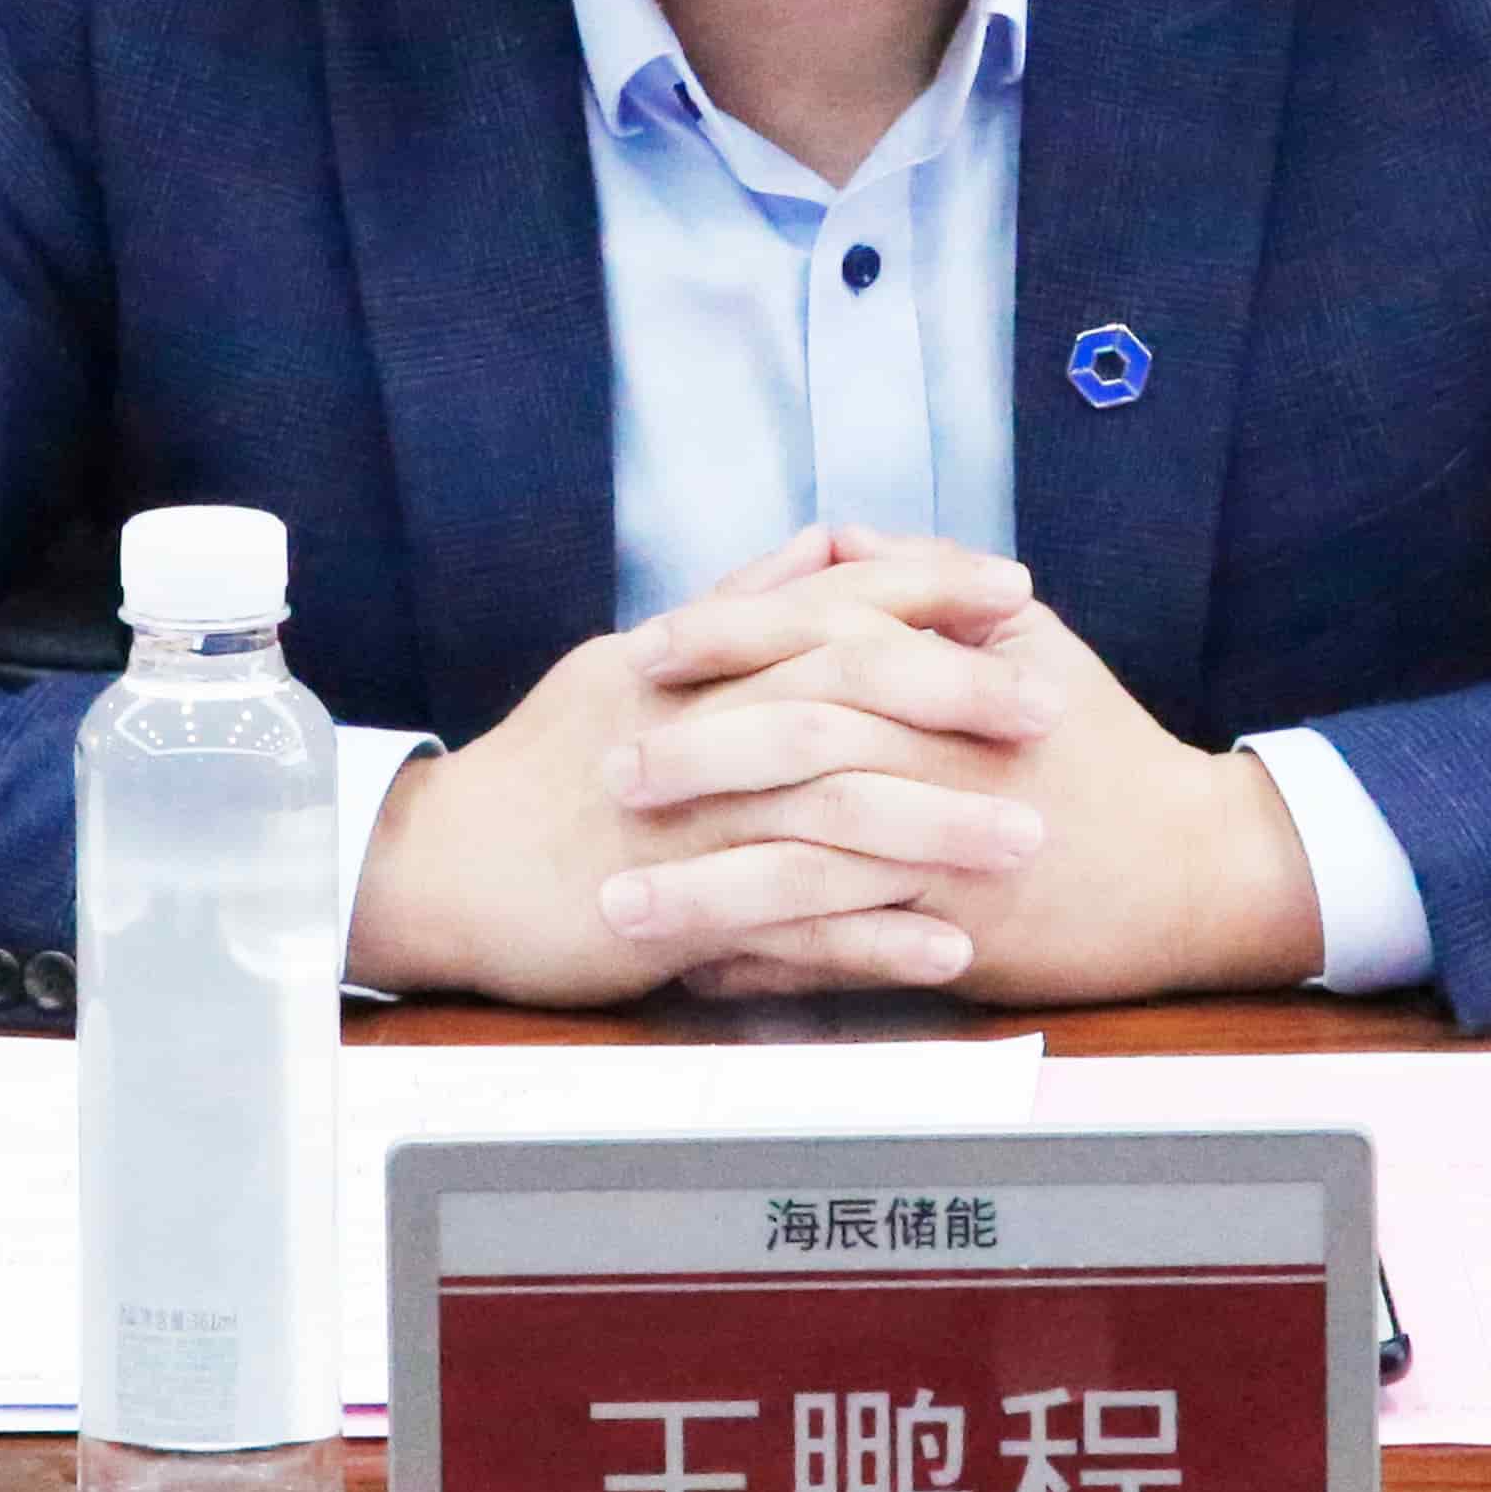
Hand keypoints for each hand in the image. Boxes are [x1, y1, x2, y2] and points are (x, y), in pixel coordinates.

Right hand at [350, 538, 1057, 1004]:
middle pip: (838, 695)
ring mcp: (679, 828)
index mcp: (684, 663)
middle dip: (953, 696)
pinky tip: (949, 947)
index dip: (923, 588)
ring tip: (1028, 837)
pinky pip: (788, 931)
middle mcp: (687, 731)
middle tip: (1050, 705)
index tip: (1015, 586)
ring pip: (825, 814)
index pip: (821, 604)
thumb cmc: (546, 764)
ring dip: (935, 826)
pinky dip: (873, 939)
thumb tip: (826, 544)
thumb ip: (737, 604)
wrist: (439, 870)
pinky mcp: (667, 920)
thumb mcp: (631, 662)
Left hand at [622, 572, 1323, 1004]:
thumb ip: (927, 587)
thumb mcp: (1033, 641)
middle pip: (793, 747)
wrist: (1196, 866)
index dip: (726, 638)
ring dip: (701, 889)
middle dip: (690, 759)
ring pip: (804, 868)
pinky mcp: (958, 939)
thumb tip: (836, 539)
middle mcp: (944, 761)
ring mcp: (948, 855)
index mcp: (952, 676)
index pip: (819, 638)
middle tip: (607, 772)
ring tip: (617, 905)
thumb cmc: (1104, 745)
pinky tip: (698, 971)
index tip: (644, 647)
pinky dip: (766, 965)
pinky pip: (844, 954)